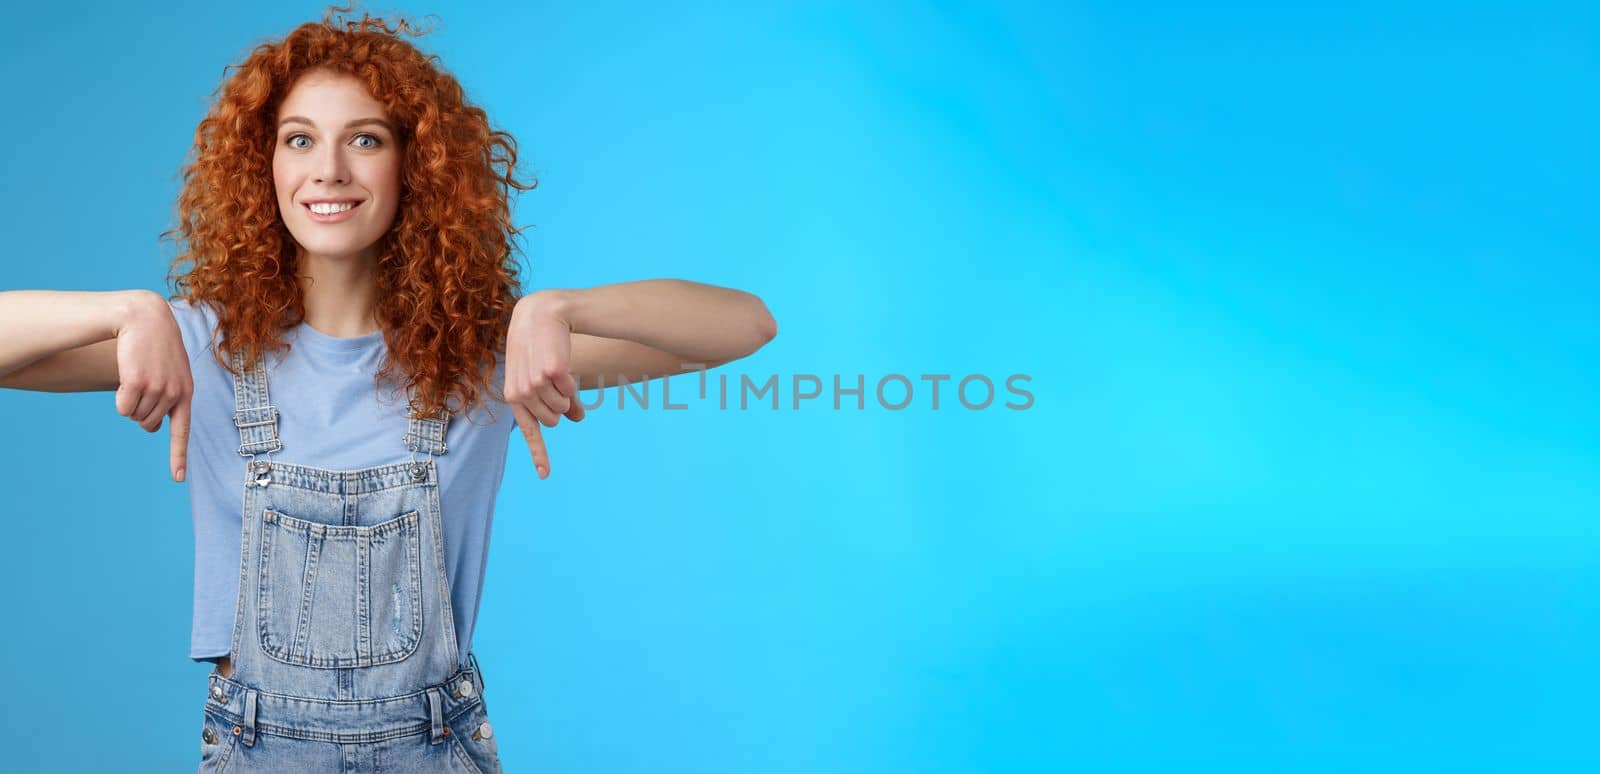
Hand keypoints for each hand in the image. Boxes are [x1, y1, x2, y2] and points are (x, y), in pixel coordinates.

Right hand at [113, 292, 192, 482]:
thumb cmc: (156, 347)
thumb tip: (151, 428)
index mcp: (186, 393)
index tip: (177, 479)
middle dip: (139, 411)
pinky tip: (126, 374)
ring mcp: (158, 388)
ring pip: (133, 417)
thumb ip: (167, 399)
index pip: (182, 431)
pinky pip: (121, 408)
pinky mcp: (138, 382)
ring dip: (129, 401)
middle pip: (147, 424)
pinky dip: (119, 398)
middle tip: (141, 383)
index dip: (178, 456)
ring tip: (136, 374)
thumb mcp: (169, 373)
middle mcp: (175, 394)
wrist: (146, 317)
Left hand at [505, 291, 585, 478]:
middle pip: (553, 420)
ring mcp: (533, 383)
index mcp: (513, 396)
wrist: (540, 314)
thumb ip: (557, 399)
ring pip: (563, 407)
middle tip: (558, 382)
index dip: (539, 454)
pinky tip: (562, 361)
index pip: (528, 430)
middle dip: (562, 407)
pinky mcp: (550, 373)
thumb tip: (578, 419)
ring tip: (556, 369)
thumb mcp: (543, 375)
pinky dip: (572, 380)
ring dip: (567, 393)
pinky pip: (571, 390)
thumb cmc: (541, 346)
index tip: (545, 475)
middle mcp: (519, 393)